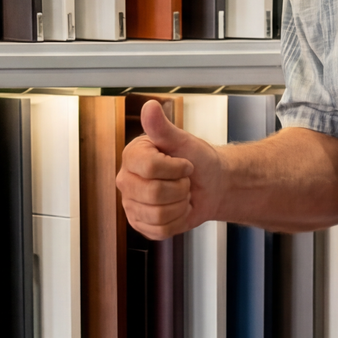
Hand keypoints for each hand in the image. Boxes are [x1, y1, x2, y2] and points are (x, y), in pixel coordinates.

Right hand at [116, 99, 224, 238]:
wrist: (211, 185)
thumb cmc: (198, 160)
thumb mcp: (183, 141)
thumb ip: (163, 127)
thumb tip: (150, 106)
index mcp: (132, 156)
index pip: (150, 168)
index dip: (176, 168)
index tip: (184, 164)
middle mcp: (126, 180)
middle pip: (153, 193)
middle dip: (179, 188)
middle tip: (182, 181)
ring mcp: (131, 204)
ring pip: (158, 214)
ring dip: (179, 205)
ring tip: (180, 194)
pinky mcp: (140, 224)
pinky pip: (160, 230)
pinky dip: (177, 221)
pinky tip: (176, 208)